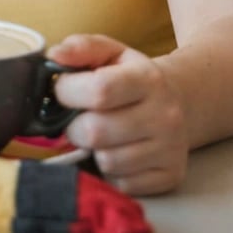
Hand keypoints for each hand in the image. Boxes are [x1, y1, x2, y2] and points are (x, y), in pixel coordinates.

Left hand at [48, 34, 188, 195]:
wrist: (178, 102)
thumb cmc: (130, 76)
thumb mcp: (108, 52)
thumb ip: (79, 48)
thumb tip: (54, 56)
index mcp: (147, 78)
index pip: (99, 90)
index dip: (68, 92)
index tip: (62, 90)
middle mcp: (165, 115)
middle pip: (96, 132)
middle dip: (74, 126)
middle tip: (77, 118)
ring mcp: (170, 149)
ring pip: (107, 162)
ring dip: (92, 150)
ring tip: (99, 134)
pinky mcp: (171, 176)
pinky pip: (122, 184)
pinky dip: (110, 172)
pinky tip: (116, 151)